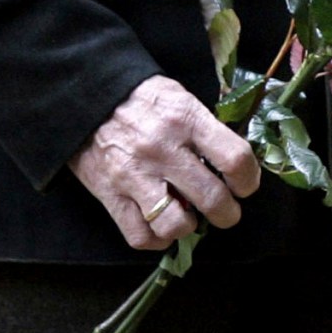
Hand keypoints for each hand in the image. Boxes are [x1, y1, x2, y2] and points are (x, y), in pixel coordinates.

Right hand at [69, 76, 261, 250]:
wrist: (82, 94)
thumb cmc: (139, 97)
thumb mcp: (180, 97)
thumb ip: (206, 128)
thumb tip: (234, 163)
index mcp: (185, 119)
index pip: (234, 158)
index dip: (248, 179)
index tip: (244, 185)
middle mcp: (161, 149)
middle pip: (212, 199)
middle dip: (228, 213)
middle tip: (225, 210)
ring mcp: (133, 175)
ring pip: (176, 224)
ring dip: (189, 226)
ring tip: (188, 216)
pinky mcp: (109, 194)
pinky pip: (140, 236)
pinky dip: (156, 238)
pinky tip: (161, 225)